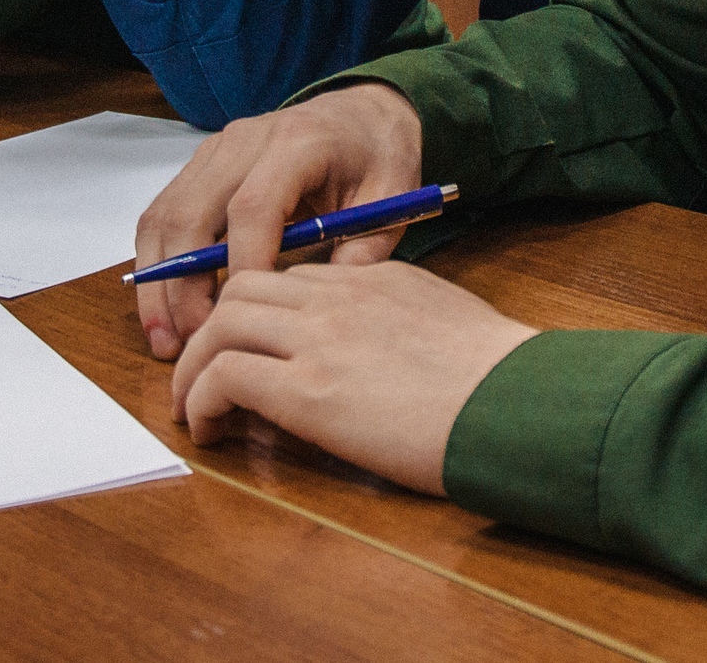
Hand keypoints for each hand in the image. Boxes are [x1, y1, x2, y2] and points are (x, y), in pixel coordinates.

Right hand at [133, 82, 423, 356]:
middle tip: (191, 345)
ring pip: (165, 217)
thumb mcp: (390, 203)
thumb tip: (314, 314)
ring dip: (158, 283)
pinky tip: (164, 308)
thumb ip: (359, 255)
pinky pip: (163, 214)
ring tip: (166, 340)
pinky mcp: (201, 165)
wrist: (361, 112)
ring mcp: (216, 151)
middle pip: (192, 215)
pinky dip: (156, 263)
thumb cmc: (377, 157)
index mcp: (299, 144)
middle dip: (183, 288)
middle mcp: (246, 141)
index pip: (252, 208)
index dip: (239, 266)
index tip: (238, 320)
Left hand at [174, 261, 537, 492]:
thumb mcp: (445, 323)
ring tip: (191, 404)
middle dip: (212, 328)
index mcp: (375, 278)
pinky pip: (223, 376)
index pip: (293, 278)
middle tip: (204, 370)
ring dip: (192, 365)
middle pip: (243, 288)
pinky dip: (200, 400)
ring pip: (221, 324)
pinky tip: (208, 427)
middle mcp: (339, 297)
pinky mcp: (306, 389)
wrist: (515, 401)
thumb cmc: (501, 379)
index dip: (262, 313)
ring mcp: (318, 339)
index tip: (254, 347)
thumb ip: (401, 322)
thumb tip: (377, 355)